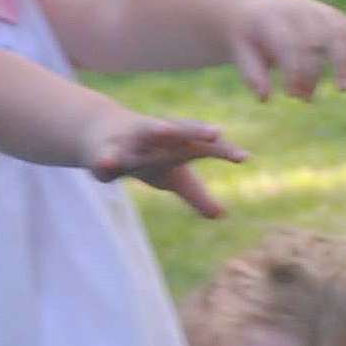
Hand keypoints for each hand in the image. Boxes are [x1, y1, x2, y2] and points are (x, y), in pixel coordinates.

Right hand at [83, 106, 245, 218]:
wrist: (101, 134)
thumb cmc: (147, 156)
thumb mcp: (172, 178)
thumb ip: (196, 196)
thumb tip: (221, 215)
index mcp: (177, 143)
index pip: (205, 146)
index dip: (223, 151)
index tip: (244, 158)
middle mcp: (158, 136)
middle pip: (180, 133)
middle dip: (196, 132)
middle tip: (216, 134)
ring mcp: (131, 140)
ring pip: (144, 133)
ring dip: (155, 130)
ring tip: (165, 130)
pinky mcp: (105, 150)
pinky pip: (107, 157)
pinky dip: (107, 160)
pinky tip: (107, 165)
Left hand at [229, 0, 345, 101]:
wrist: (254, 13)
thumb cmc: (248, 39)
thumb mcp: (241, 53)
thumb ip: (252, 74)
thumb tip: (265, 98)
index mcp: (271, 18)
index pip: (289, 44)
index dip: (294, 70)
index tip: (291, 95)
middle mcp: (297, 9)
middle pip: (317, 38)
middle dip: (318, 69)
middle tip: (311, 98)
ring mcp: (316, 9)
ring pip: (339, 30)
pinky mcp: (330, 14)